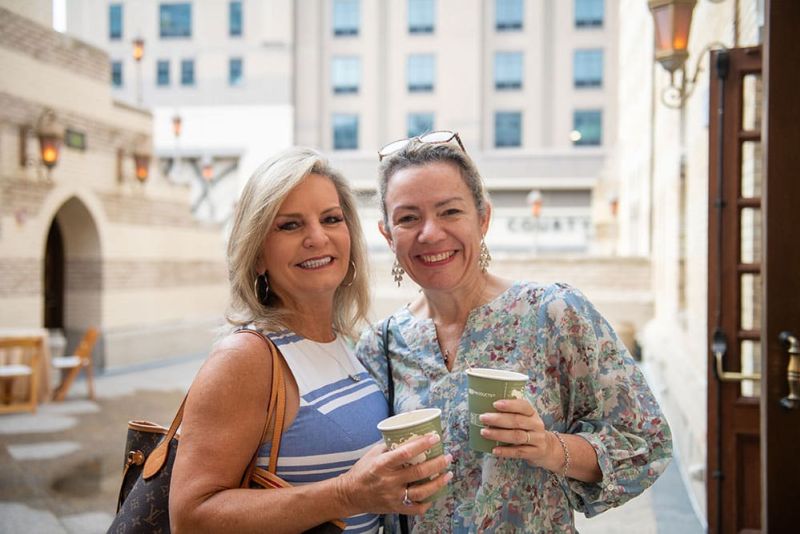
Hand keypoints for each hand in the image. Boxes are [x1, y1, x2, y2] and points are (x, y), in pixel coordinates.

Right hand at [336, 433, 452, 515]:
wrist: (350, 495)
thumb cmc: (362, 471)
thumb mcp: (373, 454)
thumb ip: (391, 446)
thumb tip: (410, 436)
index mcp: (382, 464)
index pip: (406, 453)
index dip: (422, 444)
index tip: (435, 437)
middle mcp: (389, 481)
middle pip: (419, 473)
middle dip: (437, 464)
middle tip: (447, 457)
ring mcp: (394, 496)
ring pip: (422, 492)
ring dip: (438, 482)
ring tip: (448, 474)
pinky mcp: (396, 508)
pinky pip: (416, 508)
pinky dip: (428, 502)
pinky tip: (434, 494)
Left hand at [478, 399, 559, 470]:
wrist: (547, 448)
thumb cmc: (528, 429)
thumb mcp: (525, 418)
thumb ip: (511, 413)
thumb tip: (485, 407)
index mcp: (532, 413)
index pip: (523, 406)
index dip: (509, 405)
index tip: (494, 404)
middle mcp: (536, 425)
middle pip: (517, 421)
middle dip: (498, 419)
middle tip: (483, 418)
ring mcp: (537, 439)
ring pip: (517, 436)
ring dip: (499, 434)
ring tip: (484, 432)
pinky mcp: (535, 453)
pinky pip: (519, 452)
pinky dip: (506, 451)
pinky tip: (494, 450)